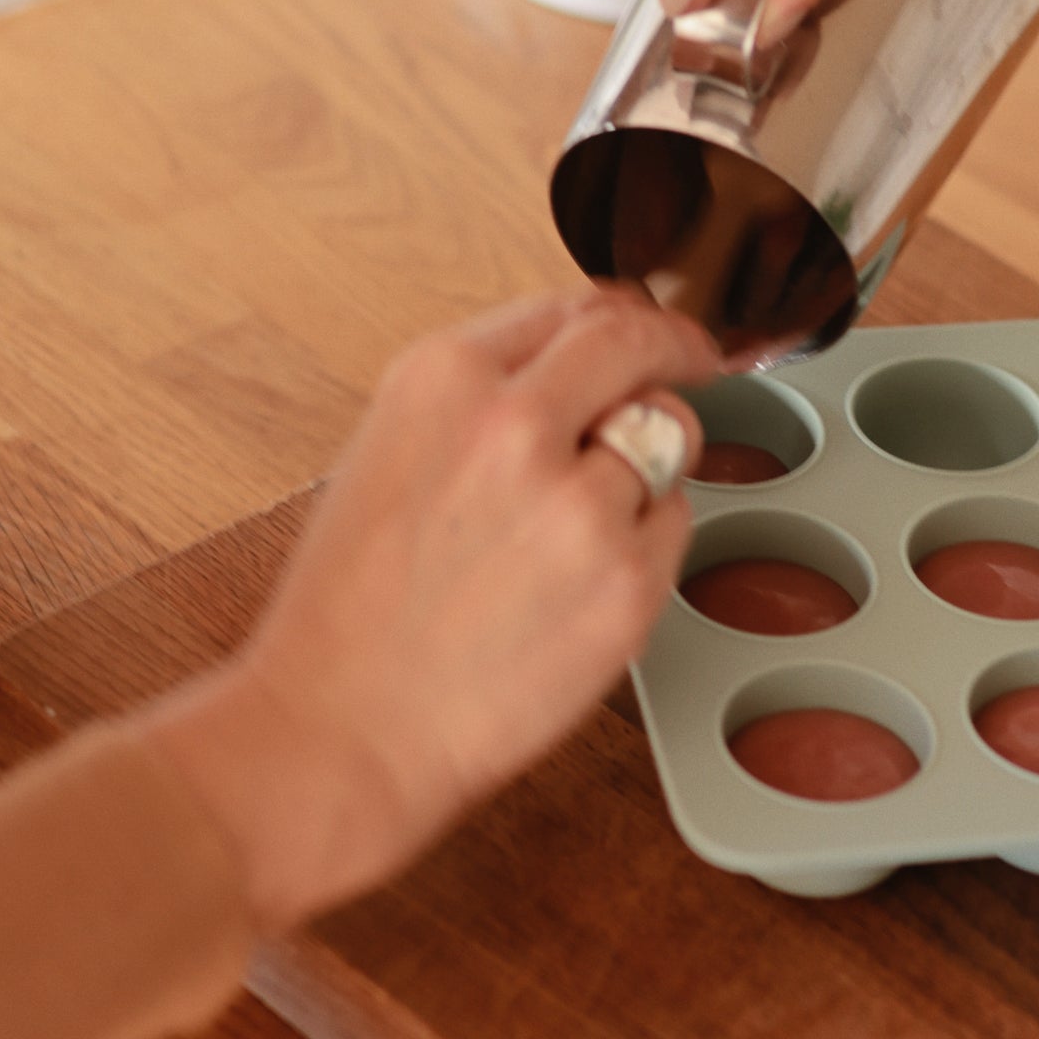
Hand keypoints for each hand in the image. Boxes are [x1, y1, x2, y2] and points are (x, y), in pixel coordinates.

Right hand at [137, 290, 718, 932]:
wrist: (343, 731)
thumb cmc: (349, 615)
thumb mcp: (390, 457)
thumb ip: (481, 401)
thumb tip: (575, 365)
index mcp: (443, 378)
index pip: (573, 307)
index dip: (626, 317)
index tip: (650, 328)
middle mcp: (516, 424)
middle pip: (640, 346)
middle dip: (676, 351)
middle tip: (696, 365)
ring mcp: (582, 503)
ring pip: (670, 443)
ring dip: (645, 474)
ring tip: (570, 537)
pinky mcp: (629, 583)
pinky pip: (675, 530)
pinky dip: (645, 550)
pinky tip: (576, 590)